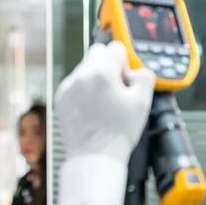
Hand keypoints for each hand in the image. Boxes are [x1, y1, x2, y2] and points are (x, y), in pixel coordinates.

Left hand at [55, 42, 155, 164]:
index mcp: (101, 73)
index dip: (125, 63)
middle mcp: (81, 76)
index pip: (115, 48)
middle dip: (108, 65)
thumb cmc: (118, 132)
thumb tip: (135, 69)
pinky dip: (84, 90)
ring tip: (104, 103)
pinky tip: (92, 109)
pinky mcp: (61, 98)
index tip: (126, 80)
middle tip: (116, 89)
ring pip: (85, 68)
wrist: (94, 156)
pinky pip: (75, 83)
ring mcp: (68, 87)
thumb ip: (144, 76)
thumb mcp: (143, 102)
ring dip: (95, 77)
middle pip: (97, 52)